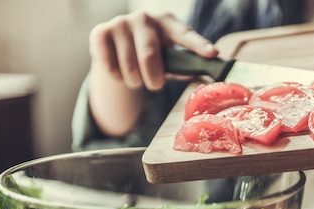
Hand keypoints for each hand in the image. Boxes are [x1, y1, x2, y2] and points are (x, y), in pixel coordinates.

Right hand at [89, 11, 217, 90]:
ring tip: (136, 77)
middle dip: (154, 78)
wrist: (117, 50)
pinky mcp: (100, 33)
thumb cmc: (153, 56)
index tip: (212, 53)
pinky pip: (110, 66)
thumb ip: (187, 67)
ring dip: (135, 82)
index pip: (185, 35)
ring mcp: (121, 23)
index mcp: (168, 23)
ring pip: (129, 67)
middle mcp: (144, 18)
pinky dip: (117, 77)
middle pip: (150, 56)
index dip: (199, 45)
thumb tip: (208, 78)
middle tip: (155, 85)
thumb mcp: (171, 59)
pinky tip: (119, 71)